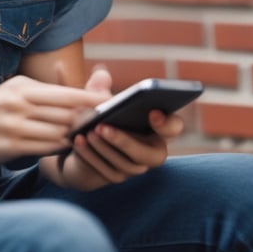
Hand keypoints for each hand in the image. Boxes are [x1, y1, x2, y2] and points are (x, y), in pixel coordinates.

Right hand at [0, 75, 105, 166]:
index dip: (90, 98)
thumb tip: (80, 94)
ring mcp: (15, 126)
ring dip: (75, 136)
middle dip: (86, 118)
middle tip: (106, 122)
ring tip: (87, 135)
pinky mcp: (11, 146)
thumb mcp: (15, 91)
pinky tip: (67, 147)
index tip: (110, 100)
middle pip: (65, 113)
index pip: (66, 93)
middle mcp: (19, 103)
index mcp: (23, 87)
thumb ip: (44, 92)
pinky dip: (60, 148)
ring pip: (59, 132)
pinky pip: (46, 148)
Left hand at [50, 67, 183, 190]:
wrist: (80, 142)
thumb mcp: (97, 101)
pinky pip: (107, 172)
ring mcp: (134, 167)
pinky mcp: (115, 177)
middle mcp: (150, 151)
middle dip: (126, 141)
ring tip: (88, 132)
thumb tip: (101, 75)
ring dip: (106, 148)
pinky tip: (78, 141)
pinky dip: (91, 156)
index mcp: (154, 128)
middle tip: (102, 126)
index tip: (152, 112)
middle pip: (153, 156)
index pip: (174, 128)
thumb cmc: (97, 116)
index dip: (168, 123)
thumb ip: (99, 89)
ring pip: (128, 165)